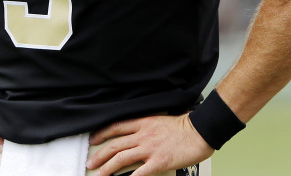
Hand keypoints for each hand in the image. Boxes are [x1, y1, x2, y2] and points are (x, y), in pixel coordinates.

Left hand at [86, 114, 212, 175]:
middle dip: (99, 155)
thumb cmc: (184, 127)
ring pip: (121, 158)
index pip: (116, 127)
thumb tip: (136, 134)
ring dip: (107, 168)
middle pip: (115, 145)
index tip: (93, 139)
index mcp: (143, 122)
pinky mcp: (158, 162)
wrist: (200, 131)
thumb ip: (147, 126)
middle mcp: (143, 135)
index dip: (102, 134)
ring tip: (99, 174)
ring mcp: (150, 149)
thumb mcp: (160, 119)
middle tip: (90, 163)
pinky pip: (139, 173)